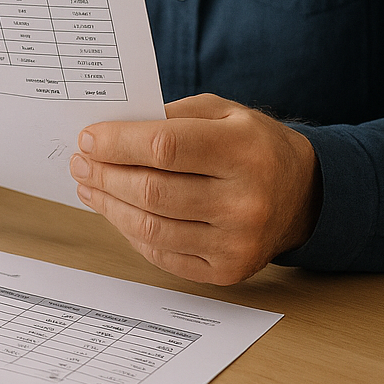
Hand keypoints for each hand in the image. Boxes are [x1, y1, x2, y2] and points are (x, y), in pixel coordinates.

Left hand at [70, 93, 320, 284]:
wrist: (303, 195)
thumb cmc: (253, 147)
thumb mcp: (223, 113)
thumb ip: (170, 117)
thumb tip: (111, 131)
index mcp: (244, 151)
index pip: (165, 147)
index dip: (117, 144)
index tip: (88, 138)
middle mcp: (245, 201)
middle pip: (153, 191)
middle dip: (105, 175)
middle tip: (80, 163)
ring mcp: (237, 241)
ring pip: (152, 228)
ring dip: (109, 206)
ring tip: (89, 186)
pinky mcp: (228, 270)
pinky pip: (162, 254)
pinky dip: (131, 232)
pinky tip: (117, 211)